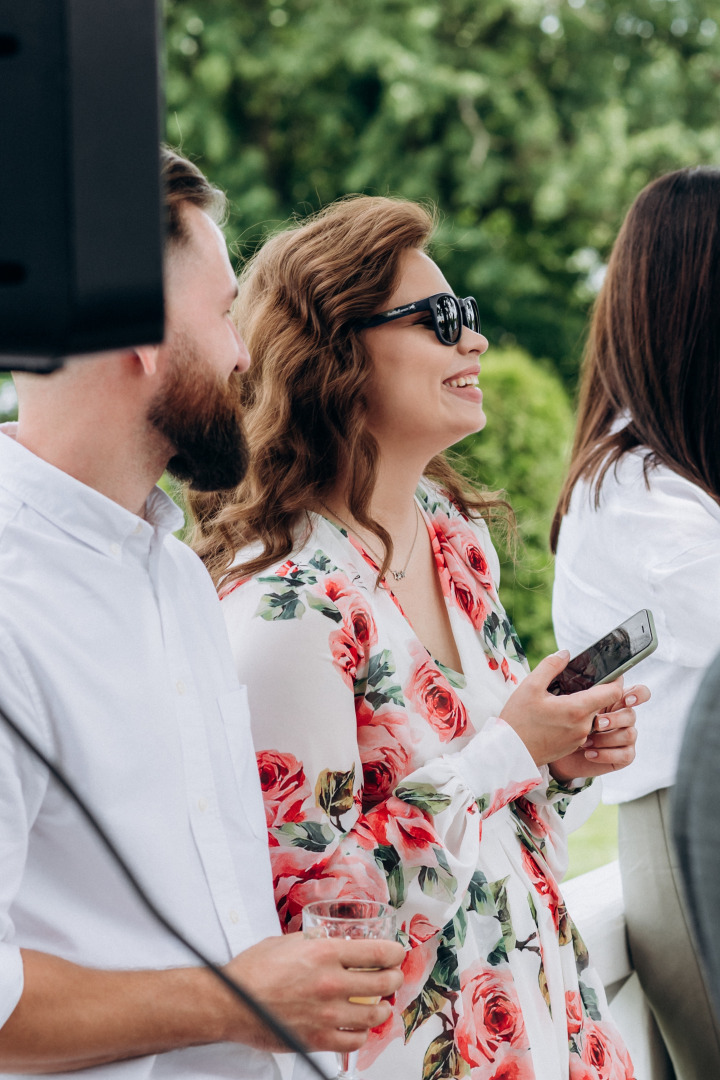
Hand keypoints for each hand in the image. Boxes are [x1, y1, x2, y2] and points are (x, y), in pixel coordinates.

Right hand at [221, 933, 403, 1053]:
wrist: (231, 1002)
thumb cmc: (253, 971)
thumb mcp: (287, 941)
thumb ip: (314, 941)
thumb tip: (330, 938)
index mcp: (325, 953)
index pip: (377, 953)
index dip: (395, 953)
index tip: (398, 954)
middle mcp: (330, 983)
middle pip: (383, 983)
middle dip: (394, 979)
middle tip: (394, 977)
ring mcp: (327, 1014)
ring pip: (374, 1015)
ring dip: (383, 1008)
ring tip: (381, 1004)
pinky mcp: (318, 1039)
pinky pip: (355, 1041)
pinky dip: (363, 1034)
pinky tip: (360, 1027)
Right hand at [499, 650, 625, 766]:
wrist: (509, 752)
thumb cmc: (518, 719)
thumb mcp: (530, 686)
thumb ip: (550, 666)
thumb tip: (565, 653)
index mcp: (577, 709)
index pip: (613, 693)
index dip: (616, 680)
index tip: (610, 673)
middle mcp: (584, 726)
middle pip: (601, 704)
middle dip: (592, 692)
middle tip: (574, 684)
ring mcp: (579, 739)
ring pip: (591, 716)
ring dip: (582, 707)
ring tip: (560, 700)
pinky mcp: (572, 747)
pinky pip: (582, 729)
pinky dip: (575, 720)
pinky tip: (555, 716)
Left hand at [549, 683, 648, 783]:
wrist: (560, 752)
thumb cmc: (567, 724)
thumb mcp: (574, 707)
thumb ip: (588, 696)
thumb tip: (594, 689)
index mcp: (615, 701)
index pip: (638, 693)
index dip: (638, 694)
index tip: (626, 699)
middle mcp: (623, 718)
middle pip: (632, 715)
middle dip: (614, 719)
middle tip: (596, 724)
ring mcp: (625, 737)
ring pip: (629, 734)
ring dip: (605, 739)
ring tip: (584, 742)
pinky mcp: (624, 755)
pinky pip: (626, 755)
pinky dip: (605, 754)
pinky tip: (589, 753)